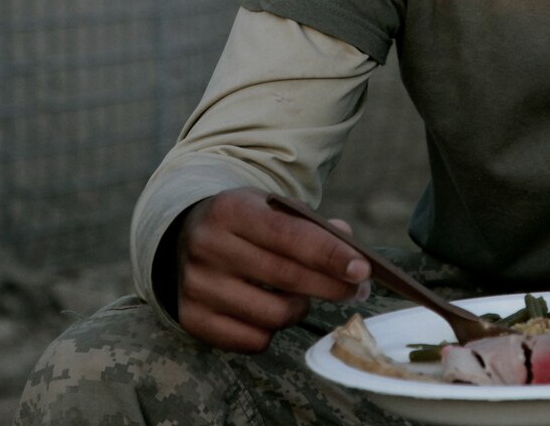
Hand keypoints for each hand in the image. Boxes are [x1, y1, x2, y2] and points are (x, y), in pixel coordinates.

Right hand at [174, 187, 371, 351]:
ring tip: (303, 297)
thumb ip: (313, 227)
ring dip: (300, 309)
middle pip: (286, 277)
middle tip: (358, 290)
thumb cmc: (245, 222)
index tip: (363, 270)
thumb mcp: (272, 208)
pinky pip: (252, 340)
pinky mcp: (191, 318)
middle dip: (331, 286)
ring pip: (272, 315)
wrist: (186, 234)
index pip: (290, 236)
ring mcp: (196, 285)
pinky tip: (273, 311)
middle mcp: (208, 246)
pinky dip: (273, 331)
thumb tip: (352, 252)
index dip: (330, 255)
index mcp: (230, 209)